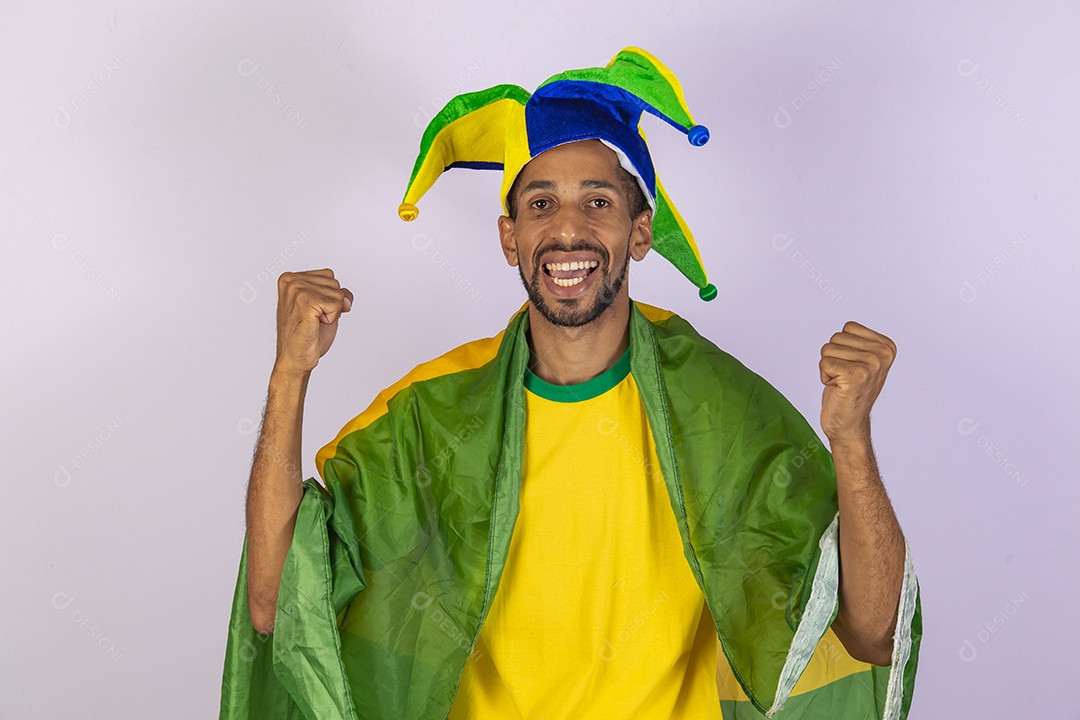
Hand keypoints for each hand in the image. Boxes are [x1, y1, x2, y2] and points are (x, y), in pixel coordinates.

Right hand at [273, 269, 352, 377]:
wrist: (295, 358)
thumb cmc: (307, 335)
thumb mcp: (323, 307)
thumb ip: (336, 293)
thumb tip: (346, 299)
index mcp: (290, 278)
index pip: (329, 276)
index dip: (329, 297)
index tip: (313, 311)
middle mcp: (291, 280)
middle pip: (335, 284)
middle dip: (331, 305)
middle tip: (313, 320)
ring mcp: (297, 289)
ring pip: (337, 294)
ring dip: (331, 313)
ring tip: (313, 322)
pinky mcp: (305, 301)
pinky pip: (337, 304)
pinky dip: (331, 318)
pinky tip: (315, 325)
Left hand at [819, 321, 895, 444]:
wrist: (849, 423)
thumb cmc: (850, 391)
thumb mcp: (862, 360)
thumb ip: (859, 341)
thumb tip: (849, 326)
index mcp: (887, 346)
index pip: (849, 327)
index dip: (843, 347)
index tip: (853, 366)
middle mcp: (882, 354)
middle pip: (836, 337)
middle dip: (834, 357)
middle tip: (845, 377)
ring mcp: (871, 364)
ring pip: (828, 348)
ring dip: (828, 367)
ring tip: (842, 382)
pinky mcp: (855, 375)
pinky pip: (824, 362)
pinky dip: (824, 375)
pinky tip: (837, 388)